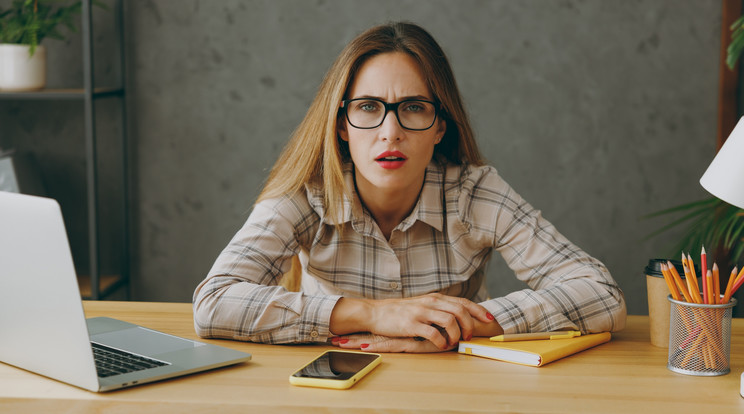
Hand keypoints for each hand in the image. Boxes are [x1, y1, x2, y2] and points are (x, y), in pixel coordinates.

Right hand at [329, 293, 497, 349]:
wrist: (375, 312)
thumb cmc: (399, 312)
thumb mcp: (421, 305)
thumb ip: (438, 309)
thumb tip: (457, 317)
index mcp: (435, 298)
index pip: (462, 301)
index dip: (478, 310)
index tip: (489, 319)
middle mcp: (430, 302)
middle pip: (460, 310)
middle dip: (470, 325)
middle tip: (468, 337)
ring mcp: (421, 312)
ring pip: (450, 321)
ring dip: (456, 334)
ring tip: (453, 342)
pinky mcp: (412, 324)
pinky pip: (434, 333)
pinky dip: (442, 342)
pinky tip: (440, 346)